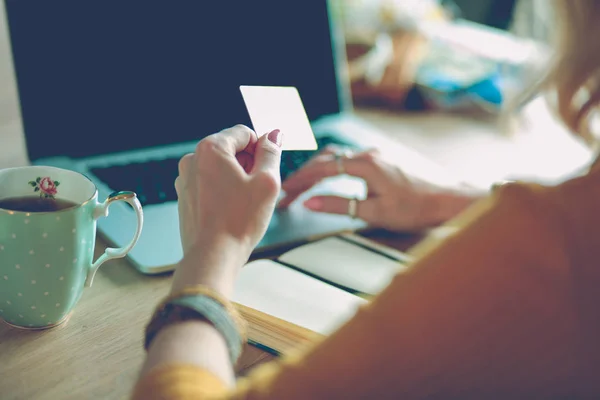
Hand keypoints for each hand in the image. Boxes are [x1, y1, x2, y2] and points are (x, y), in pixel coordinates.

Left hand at [175, 125, 282, 263]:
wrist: (213, 256)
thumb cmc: (239, 221)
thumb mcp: (266, 182)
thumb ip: (272, 153)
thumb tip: (274, 135)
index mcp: (210, 149)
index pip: (244, 133)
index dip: (261, 149)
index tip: (267, 170)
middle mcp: (192, 159)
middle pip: (231, 149)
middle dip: (248, 164)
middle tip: (257, 189)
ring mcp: (185, 179)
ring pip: (220, 167)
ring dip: (236, 178)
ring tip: (244, 203)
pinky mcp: (185, 196)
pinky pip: (210, 184)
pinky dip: (223, 191)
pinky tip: (231, 210)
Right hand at [279, 147, 476, 231]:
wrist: (448, 200)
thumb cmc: (416, 208)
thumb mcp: (375, 212)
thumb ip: (339, 205)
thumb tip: (310, 202)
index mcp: (366, 165)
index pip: (323, 169)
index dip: (301, 181)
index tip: (286, 191)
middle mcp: (369, 154)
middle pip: (327, 158)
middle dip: (305, 175)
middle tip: (289, 192)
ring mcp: (377, 154)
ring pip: (338, 156)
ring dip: (318, 169)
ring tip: (303, 185)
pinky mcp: (383, 160)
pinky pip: (350, 158)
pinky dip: (333, 167)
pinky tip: (329, 178)